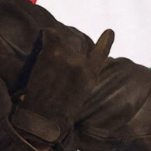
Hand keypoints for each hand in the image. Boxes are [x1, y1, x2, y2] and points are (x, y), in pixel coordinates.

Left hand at [10, 27, 115, 150]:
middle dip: (58, 61)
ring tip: (41, 76)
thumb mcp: (80, 93)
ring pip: (56, 47)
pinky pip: (50, 35)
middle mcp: (82, 64)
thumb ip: (81, 75)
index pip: (101, 55)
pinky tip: (45, 34)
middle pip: (70, 52)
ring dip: (48, 57)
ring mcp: (68, 57)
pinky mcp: (53, 53)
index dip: (105, 42)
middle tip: (49, 79)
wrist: (45, 119)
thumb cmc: (59, 111)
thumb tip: (72, 60)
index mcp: (91, 75)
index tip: (109, 31)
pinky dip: (47, 35)